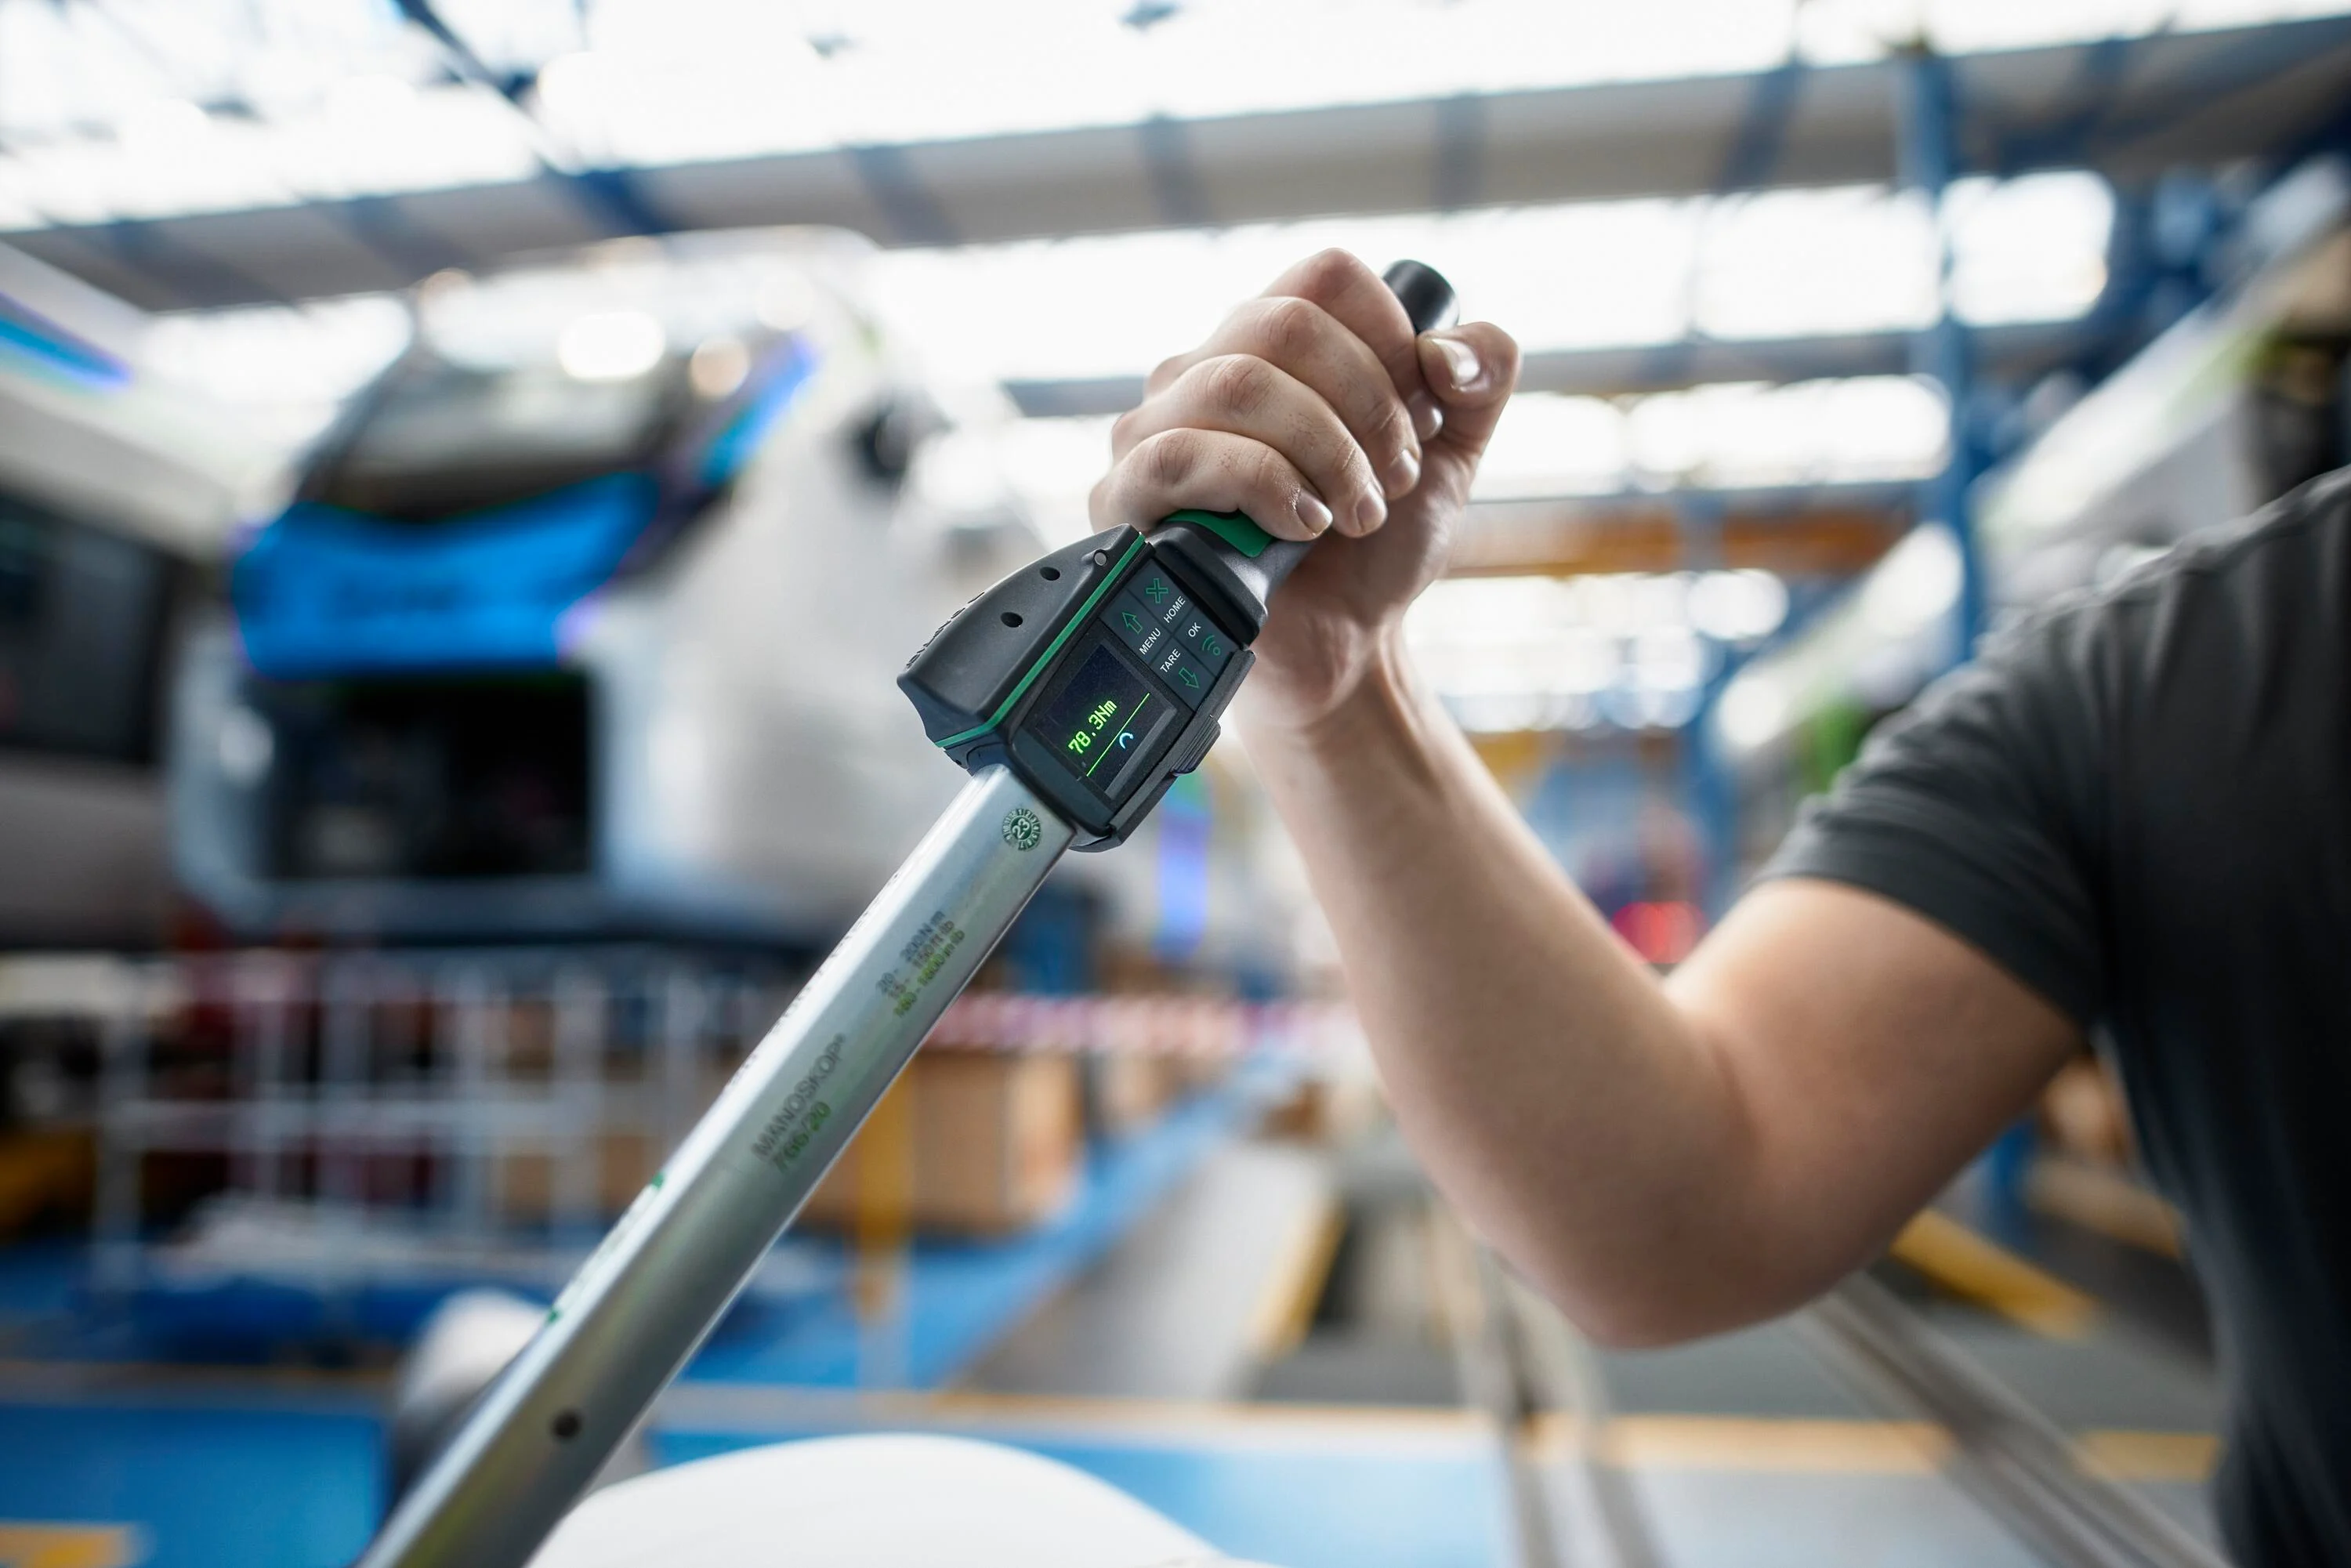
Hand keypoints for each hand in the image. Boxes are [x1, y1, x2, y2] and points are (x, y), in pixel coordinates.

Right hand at [1088, 249, 1519, 728]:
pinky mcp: (1125, 495)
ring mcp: (1153, 428)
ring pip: (1237, 384)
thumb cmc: (1378, 548)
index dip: (1392, 338)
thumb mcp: (1454, 454)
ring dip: (1325, 452)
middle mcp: (1203, 368)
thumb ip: (1480, 378)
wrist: (1341, 651)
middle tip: (1395, 478)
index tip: (1420, 416)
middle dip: (1368, 406)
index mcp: (1271, 340)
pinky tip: (1305, 525)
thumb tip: (1446, 350)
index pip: (1325, 278)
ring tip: (1356, 513)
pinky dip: (1265, 484)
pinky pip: (1182, 454)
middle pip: (1285, 325)